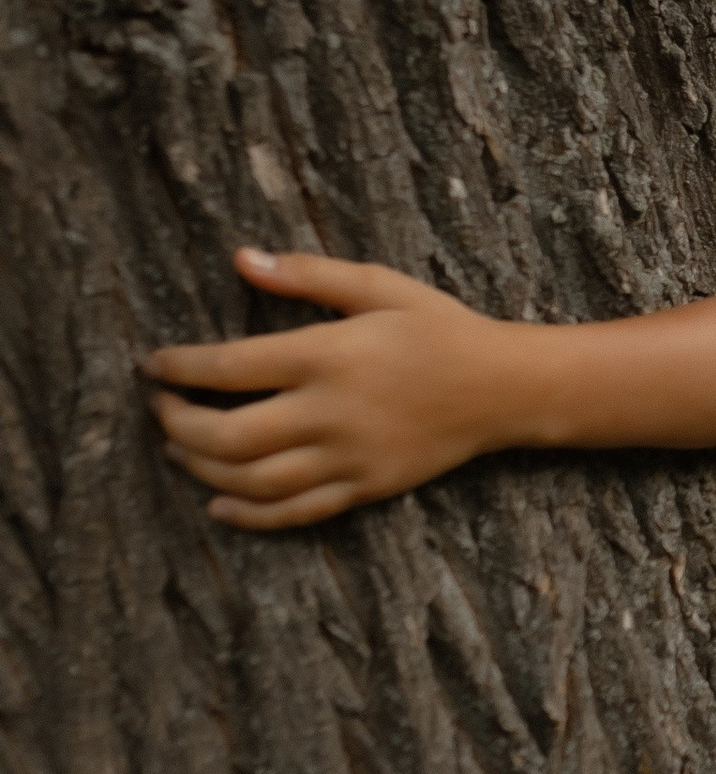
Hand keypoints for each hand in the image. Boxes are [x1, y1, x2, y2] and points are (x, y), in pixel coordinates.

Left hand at [144, 247, 526, 528]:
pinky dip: (247, 515)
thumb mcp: (379, 285)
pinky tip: (219, 503)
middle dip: (178, 426)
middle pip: (228, 437)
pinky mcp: (364, 488)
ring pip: (252, 481)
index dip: (179, 369)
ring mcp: (348, 457)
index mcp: (328, 355)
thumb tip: (242, 258)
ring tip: (178, 450)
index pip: (229, 368)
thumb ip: (307, 275)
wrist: (503, 388)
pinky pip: (293, 513)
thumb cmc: (439, 328)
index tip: (154, 366)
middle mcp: (331, 413)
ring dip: (201, 469)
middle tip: (161, 409)